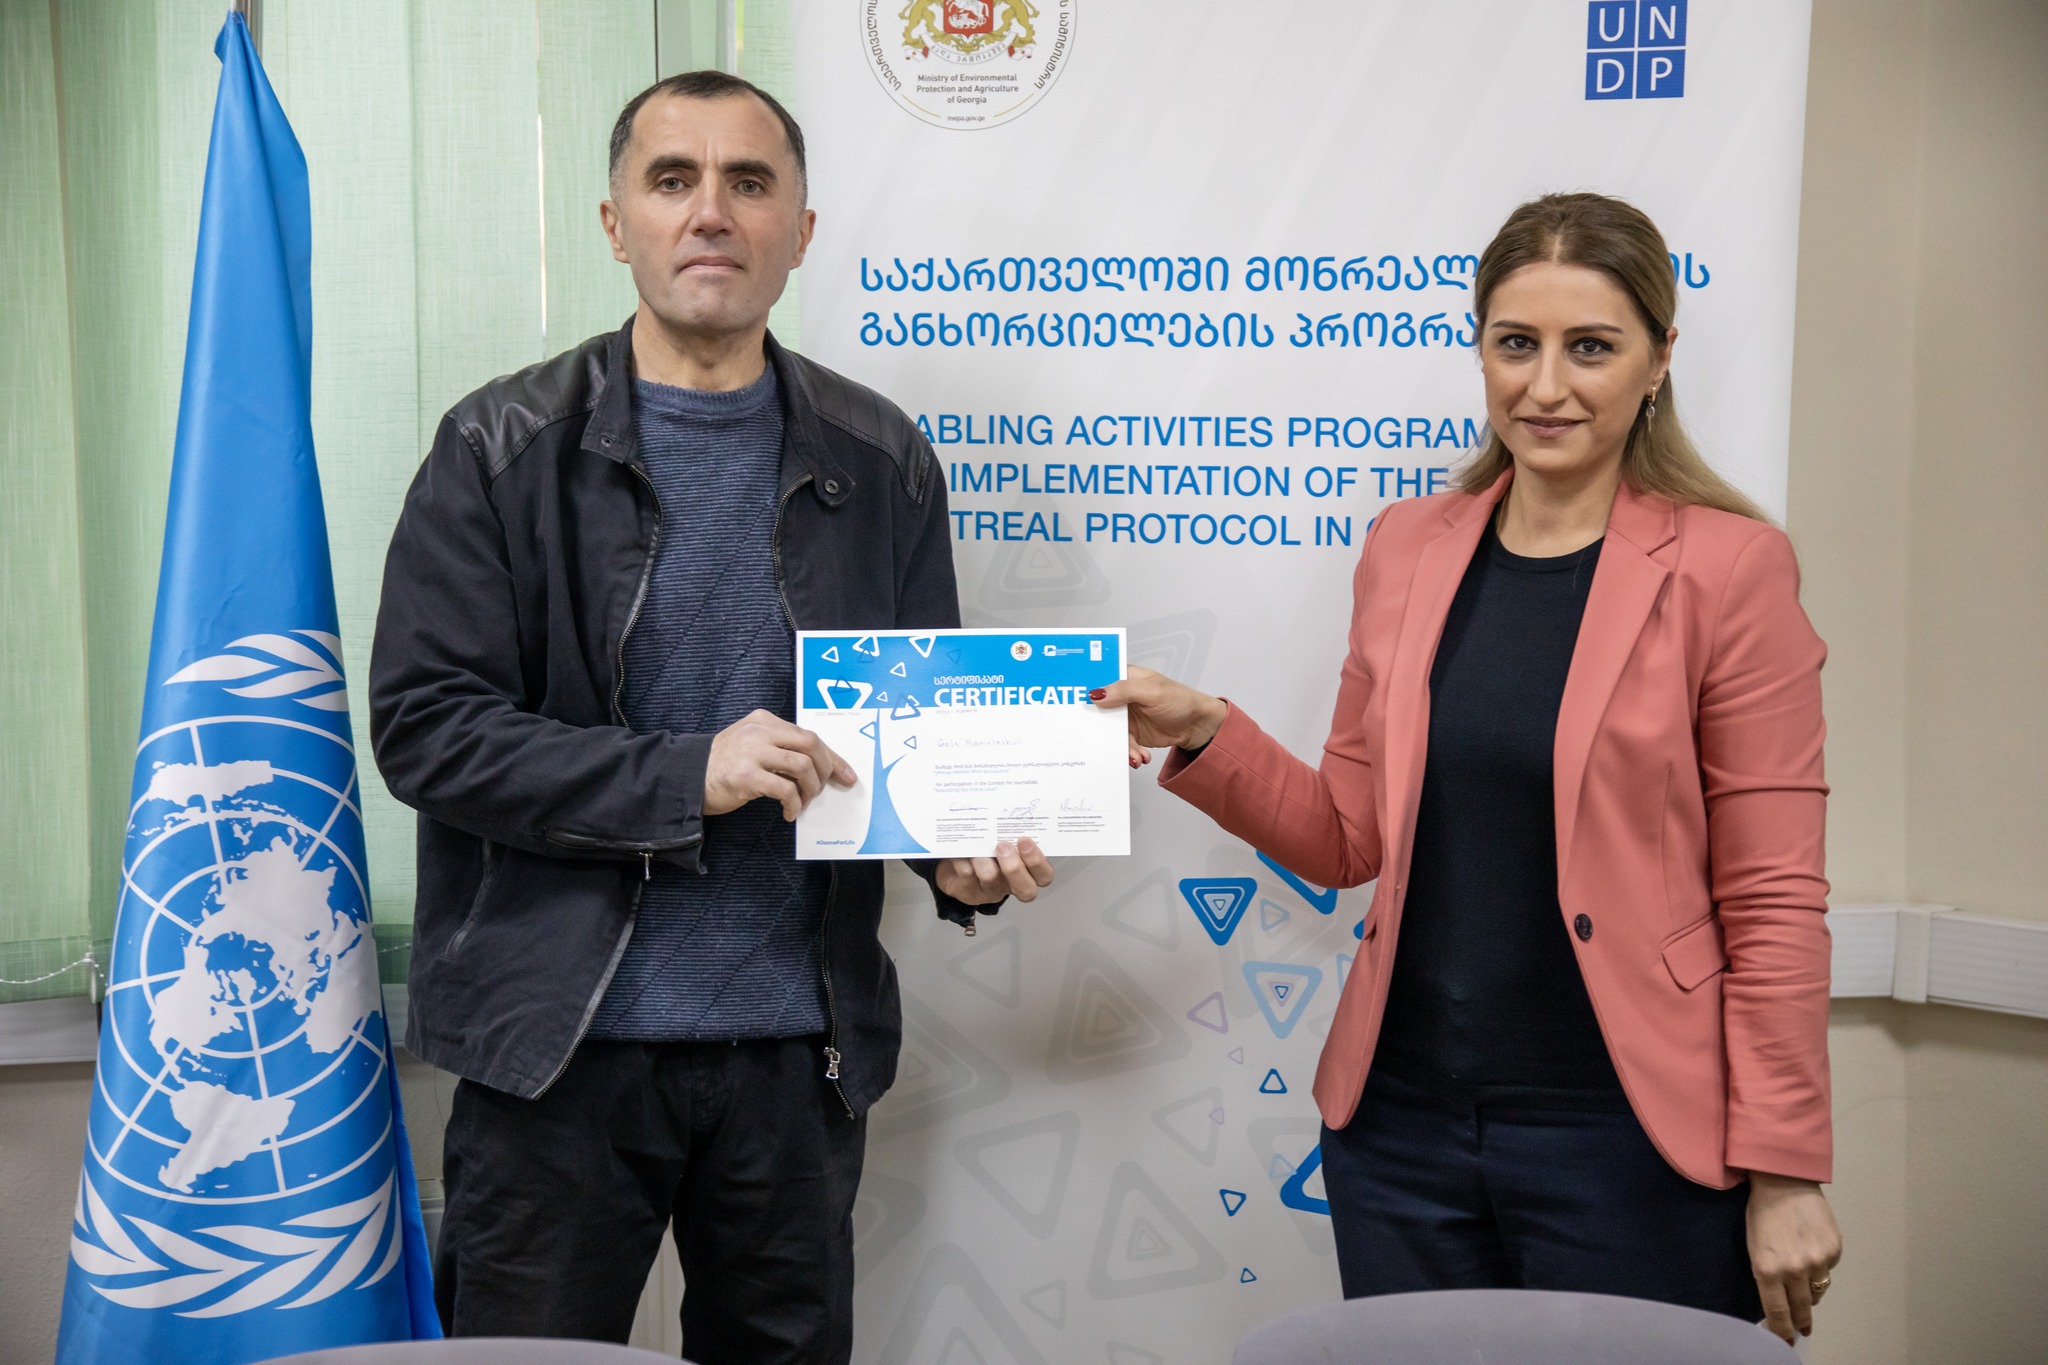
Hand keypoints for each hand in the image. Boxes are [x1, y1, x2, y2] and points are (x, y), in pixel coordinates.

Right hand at [704, 710, 855, 820]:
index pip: (807, 735)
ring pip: (802, 766)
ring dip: (810, 789)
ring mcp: (752, 752)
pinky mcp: (746, 776)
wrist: (688, 778)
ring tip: (802, 802)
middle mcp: (759, 731)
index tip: (846, 774)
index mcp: (764, 721)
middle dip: (825, 770)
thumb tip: (820, 767)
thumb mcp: (752, 745)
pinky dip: (794, 804)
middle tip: (822, 790)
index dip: (831, 757)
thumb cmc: (724, 764)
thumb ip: (780, 748)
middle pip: (810, 745)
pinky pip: (785, 790)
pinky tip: (789, 812)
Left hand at [936, 838, 1054, 905]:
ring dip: (982, 857)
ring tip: (975, 844)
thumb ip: (1011, 831)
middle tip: (1002, 845)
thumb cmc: (986, 847)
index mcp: (1027, 871)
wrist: (956, 862)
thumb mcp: (1002, 837)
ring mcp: (990, 891)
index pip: (1044, 875)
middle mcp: (1012, 885)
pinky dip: (962, 857)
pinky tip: (959, 849)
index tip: (1023, 840)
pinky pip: (966, 873)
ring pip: (990, 877)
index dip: (1037, 861)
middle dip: (1014, 866)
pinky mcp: (969, 892)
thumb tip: (1010, 807)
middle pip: (1026, 889)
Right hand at [1090, 665, 1228, 767]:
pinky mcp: (1130, 733)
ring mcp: (1124, 716)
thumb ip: (1124, 691)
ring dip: (1121, 745)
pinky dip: (1130, 752)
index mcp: (1124, 677)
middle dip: (1099, 727)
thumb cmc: (1180, 700)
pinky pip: (1121, 744)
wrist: (1196, 725)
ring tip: (1134, 754)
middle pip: (1098, 710)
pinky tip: (1140, 756)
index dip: (1083, 689)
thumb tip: (1097, 693)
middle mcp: (1120, 696)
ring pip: (1109, 732)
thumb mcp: (1152, 692)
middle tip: (1101, 738)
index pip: (1097, 679)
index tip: (1074, 704)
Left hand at [1746, 1172, 1841, 1343]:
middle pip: (1802, 1308)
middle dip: (1802, 1321)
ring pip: (1818, 1290)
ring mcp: (1817, 1260)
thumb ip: (1766, 1275)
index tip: (1786, 1340)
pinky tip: (1812, 1250)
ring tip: (1804, 1284)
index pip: (1778, 1312)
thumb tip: (1779, 1301)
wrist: (1785, 1181)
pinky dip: (1820, 1266)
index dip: (1783, 1330)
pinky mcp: (1834, 1250)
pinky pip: (1828, 1269)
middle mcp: (1795, 1269)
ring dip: (1811, 1291)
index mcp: (1768, 1269)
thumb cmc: (1762, 1212)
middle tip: (1802, 1329)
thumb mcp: (1753, 1247)